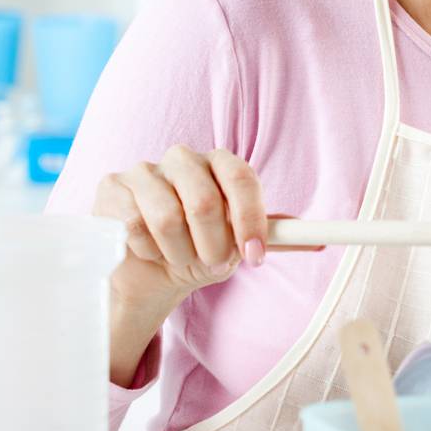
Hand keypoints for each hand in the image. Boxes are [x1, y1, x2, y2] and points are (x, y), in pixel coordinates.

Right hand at [94, 145, 272, 313]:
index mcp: (219, 163)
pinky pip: (133, 226)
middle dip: (214, 246)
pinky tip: (149, 251)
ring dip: (180, 253)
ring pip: (167, 218)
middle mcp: (183, 158)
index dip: (250, 219)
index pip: (240, 178)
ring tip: (180, 258)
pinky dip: (148, 251)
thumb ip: (275, 238)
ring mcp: (144, 170)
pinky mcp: (112, 187)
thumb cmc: (201, 248)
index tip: (255, 255)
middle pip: (204, 201)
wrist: (152, 272)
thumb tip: (319, 242)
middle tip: (214, 263)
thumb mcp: (240, 245)